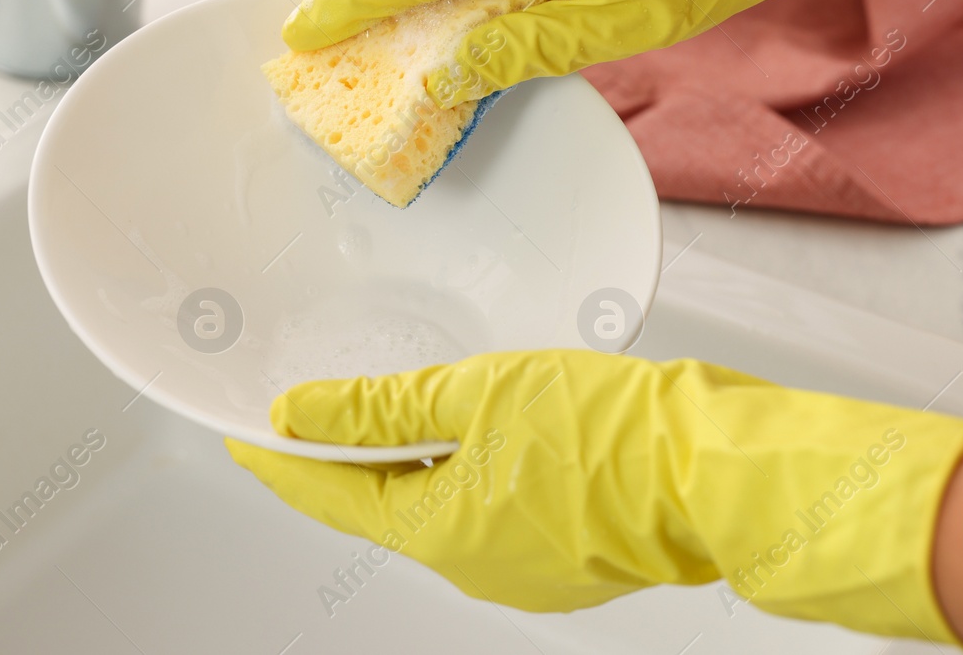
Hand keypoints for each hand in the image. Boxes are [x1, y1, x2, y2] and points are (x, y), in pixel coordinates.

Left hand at [228, 349, 962, 641]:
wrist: (718, 472)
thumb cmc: (615, 432)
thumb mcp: (478, 393)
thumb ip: (383, 406)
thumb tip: (304, 413)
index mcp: (441, 530)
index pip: (329, 495)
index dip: (280, 460)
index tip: (243, 435)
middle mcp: (474, 565)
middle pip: (382, 505)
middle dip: (341, 461)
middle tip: (306, 416)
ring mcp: (523, 569)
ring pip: (439, 508)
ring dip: (406, 464)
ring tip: (383, 415)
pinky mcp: (567, 555)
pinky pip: (491, 513)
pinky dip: (464, 475)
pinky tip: (472, 437)